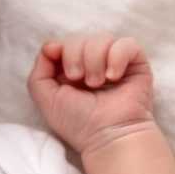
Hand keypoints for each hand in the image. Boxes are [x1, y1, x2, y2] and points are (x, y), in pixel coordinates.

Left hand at [27, 33, 153, 155]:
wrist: (107, 136)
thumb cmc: (79, 124)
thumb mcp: (47, 101)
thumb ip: (38, 75)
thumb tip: (50, 47)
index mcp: (70, 74)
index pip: (61, 46)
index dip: (55, 48)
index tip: (54, 55)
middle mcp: (91, 66)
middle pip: (78, 39)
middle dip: (73, 56)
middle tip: (78, 79)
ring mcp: (113, 63)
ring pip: (101, 38)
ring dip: (94, 59)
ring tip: (97, 83)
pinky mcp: (136, 64)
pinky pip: (127, 44)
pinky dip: (117, 56)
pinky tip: (113, 76)